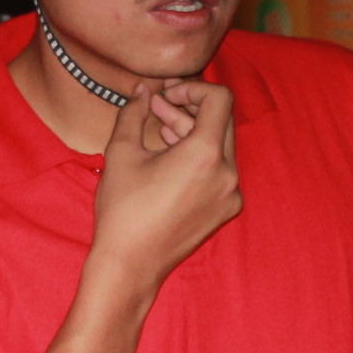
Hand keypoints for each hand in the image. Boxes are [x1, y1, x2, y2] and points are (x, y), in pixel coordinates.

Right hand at [88, 78, 239, 293]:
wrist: (130, 264)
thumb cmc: (122, 209)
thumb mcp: (121, 153)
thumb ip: (133, 112)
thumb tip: (141, 90)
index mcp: (205, 154)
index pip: (219, 98)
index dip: (192, 87)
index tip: (165, 96)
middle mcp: (228, 173)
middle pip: (220, 120)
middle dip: (189, 108)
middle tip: (157, 108)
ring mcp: (231, 193)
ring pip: (220, 146)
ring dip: (192, 132)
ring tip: (159, 132)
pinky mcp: (226, 209)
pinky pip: (220, 171)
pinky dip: (200, 158)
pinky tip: (171, 159)